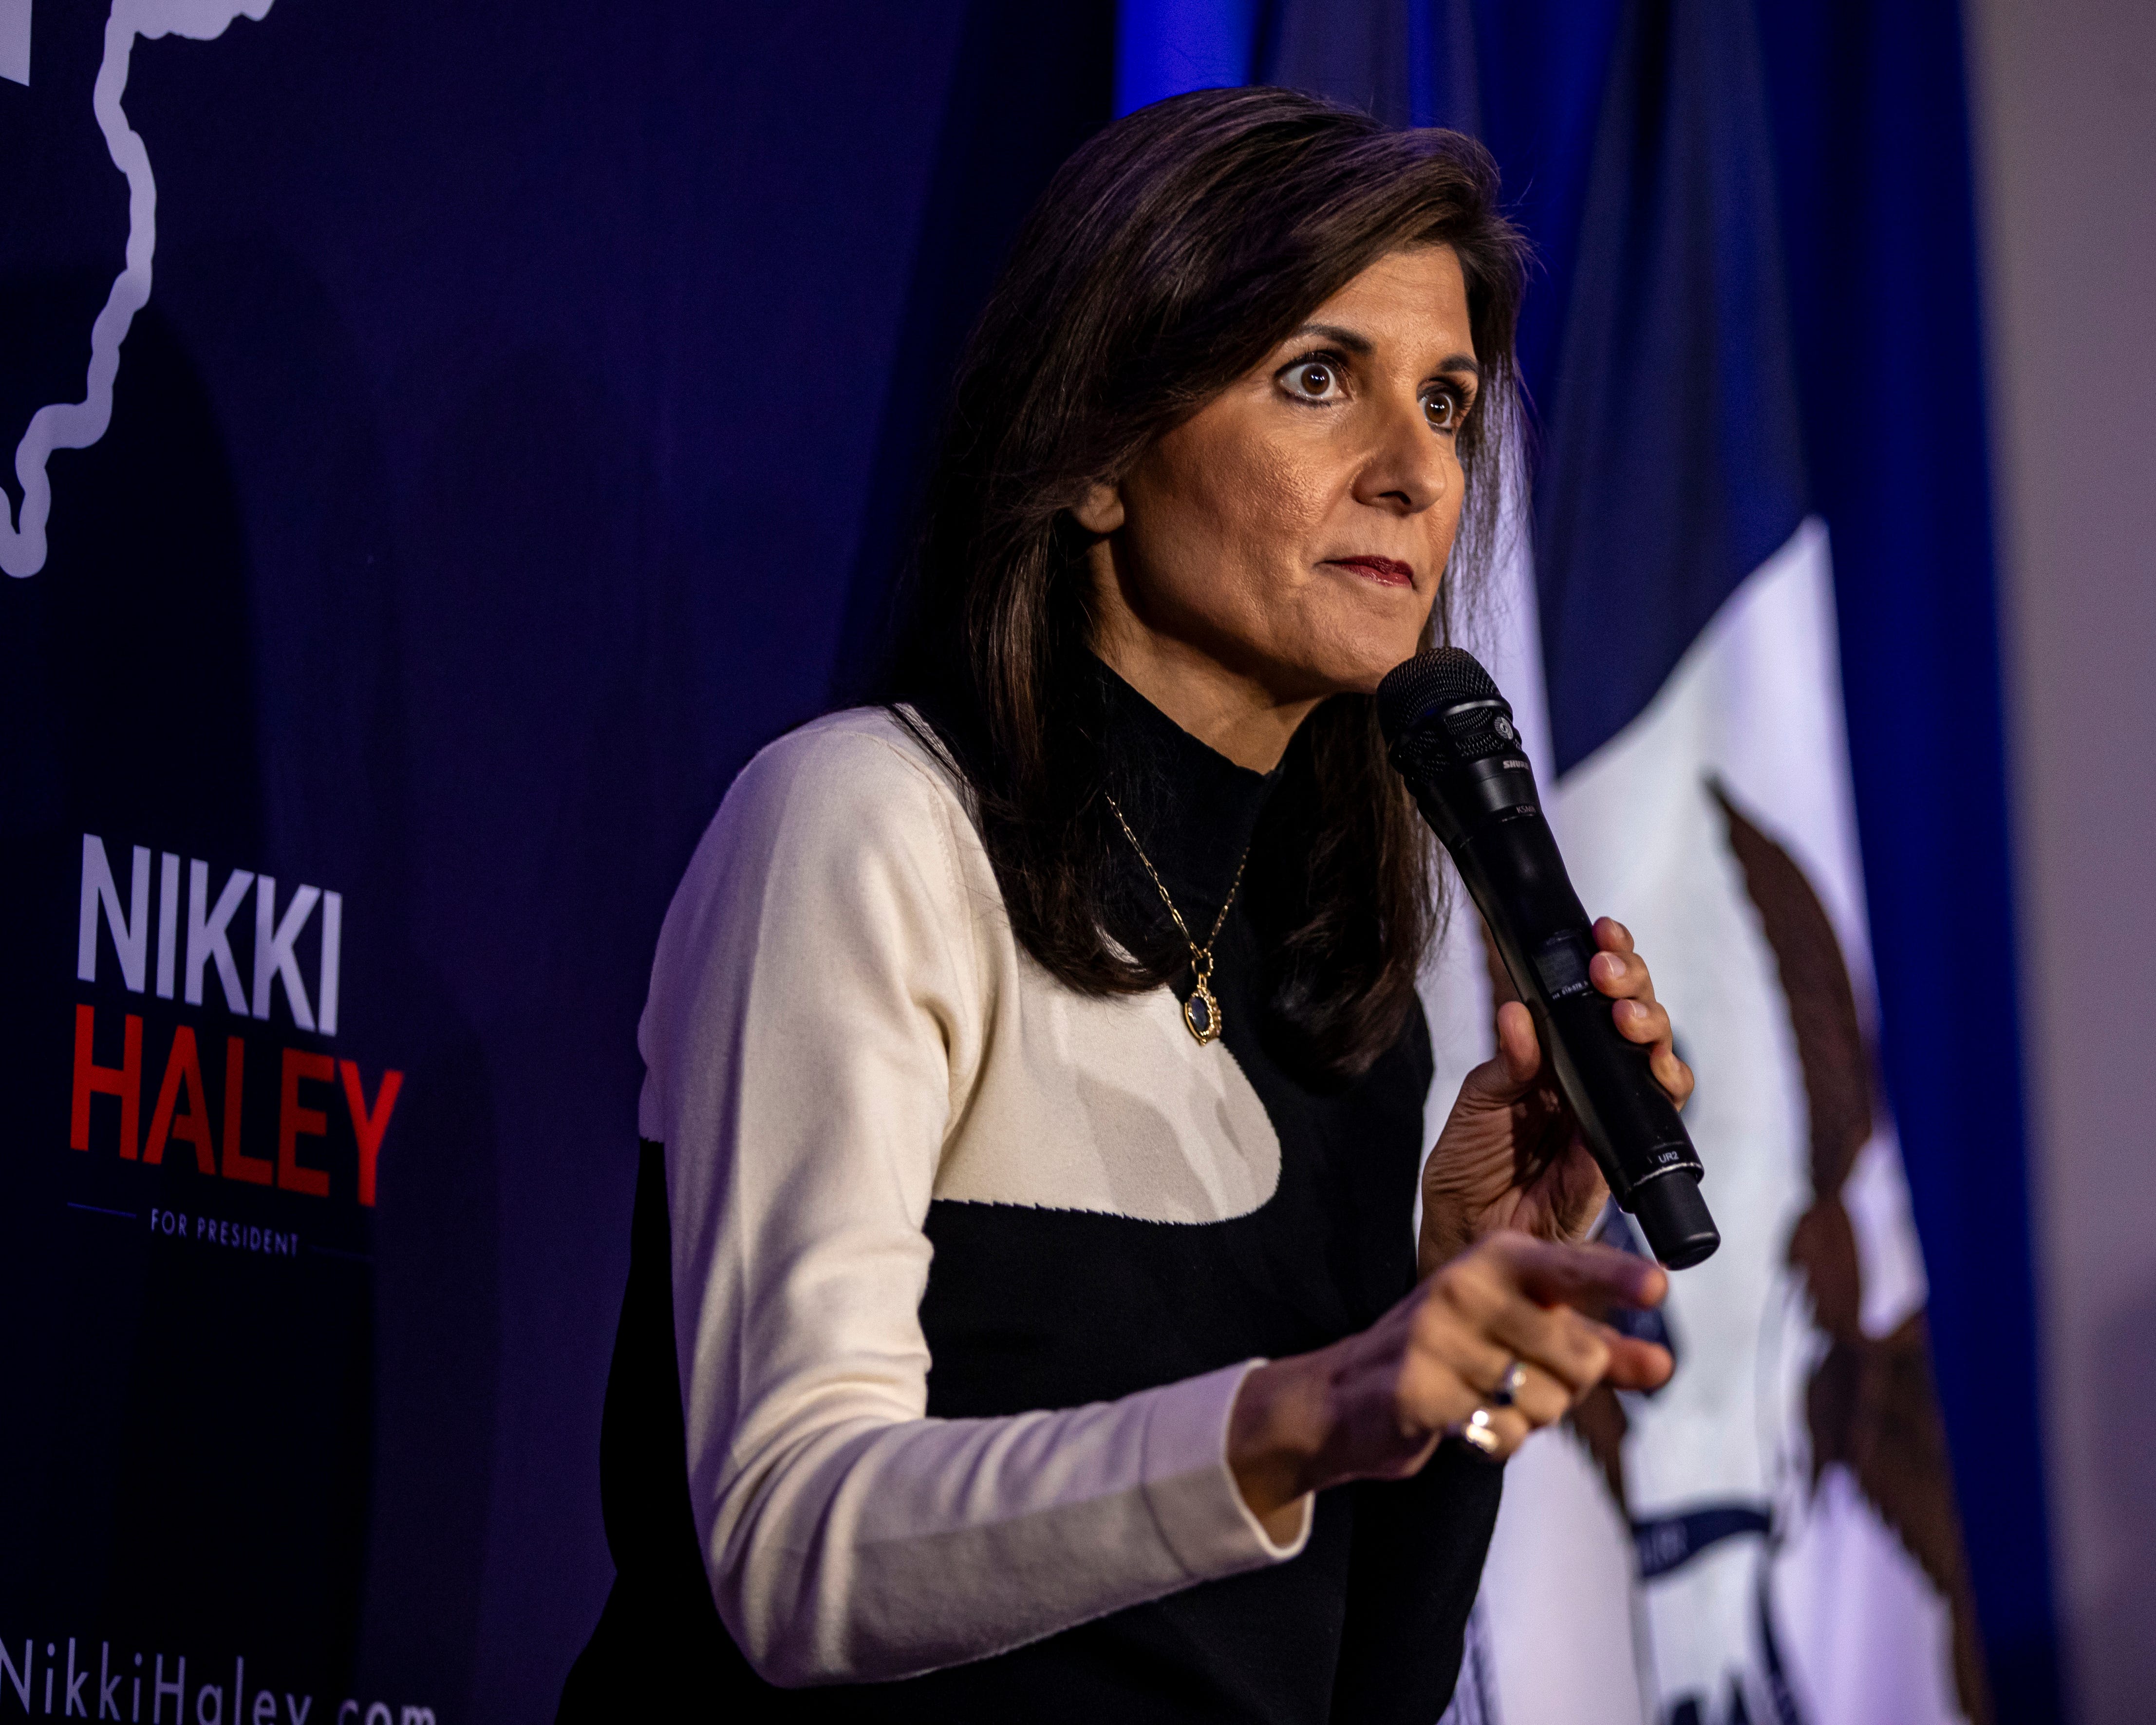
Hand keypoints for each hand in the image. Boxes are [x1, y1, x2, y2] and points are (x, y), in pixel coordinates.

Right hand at [1227, 1233, 1672, 1537]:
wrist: (1346, 1395)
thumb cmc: (1448, 1353)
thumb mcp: (1521, 1331)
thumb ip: (1596, 1345)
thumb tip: (1663, 1364)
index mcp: (1496, 1260)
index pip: (1569, 1267)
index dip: (1615, 1278)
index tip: (1658, 1285)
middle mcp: (1467, 1288)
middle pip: (1580, 1358)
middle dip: (1564, 1385)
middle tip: (1515, 1375)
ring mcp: (1438, 1337)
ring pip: (1547, 1403)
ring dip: (1529, 1417)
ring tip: (1483, 1396)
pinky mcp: (1418, 1389)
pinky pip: (1505, 1435)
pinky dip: (1497, 1440)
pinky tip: (1463, 1419)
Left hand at [1418, 918, 1692, 1271]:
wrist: (1469, 1233)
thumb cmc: (1470, 1165)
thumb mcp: (1477, 1103)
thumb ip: (1505, 1063)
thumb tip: (1519, 1012)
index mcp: (1554, 1053)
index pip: (1591, 994)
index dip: (1608, 958)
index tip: (1601, 931)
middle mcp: (1590, 1075)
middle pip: (1634, 1014)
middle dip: (1632, 982)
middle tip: (1609, 970)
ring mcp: (1612, 1110)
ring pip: (1657, 1055)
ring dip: (1650, 1026)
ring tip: (1624, 1016)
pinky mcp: (1625, 1149)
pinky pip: (1661, 1110)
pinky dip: (1664, 1083)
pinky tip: (1653, 1067)